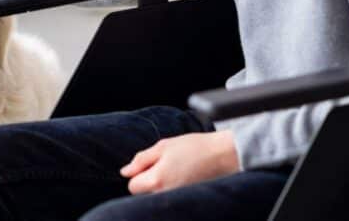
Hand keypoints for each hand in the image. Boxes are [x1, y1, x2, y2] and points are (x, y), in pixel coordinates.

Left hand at [120, 131, 238, 193]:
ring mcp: (177, 200)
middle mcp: (165, 195)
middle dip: (149, 181)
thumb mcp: (163, 146)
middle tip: (165, 166)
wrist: (223, 155)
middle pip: (144, 194)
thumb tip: (125, 172)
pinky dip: (172, 190)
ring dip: (161, 186)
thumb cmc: (194, 147)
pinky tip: (183, 177)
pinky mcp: (186, 201)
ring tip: (176, 170)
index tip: (151, 164)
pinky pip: (170, 198)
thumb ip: (141, 160)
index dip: (139, 174)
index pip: (133, 186)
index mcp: (156, 180)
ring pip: (156, 197)